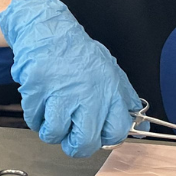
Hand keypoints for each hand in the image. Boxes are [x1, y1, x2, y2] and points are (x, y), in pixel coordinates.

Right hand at [0, 0, 141, 157]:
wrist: (48, 30)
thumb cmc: (78, 53)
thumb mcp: (111, 71)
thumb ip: (125, 100)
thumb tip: (141, 129)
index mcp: (109, 90)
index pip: (116, 131)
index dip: (106, 138)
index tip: (98, 134)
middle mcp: (87, 93)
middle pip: (84, 142)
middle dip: (75, 146)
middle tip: (71, 136)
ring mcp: (60, 92)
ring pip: (55, 134)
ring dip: (51, 130)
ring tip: (53, 114)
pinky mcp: (37, 91)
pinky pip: (34, 121)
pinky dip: (35, 117)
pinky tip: (41, 102)